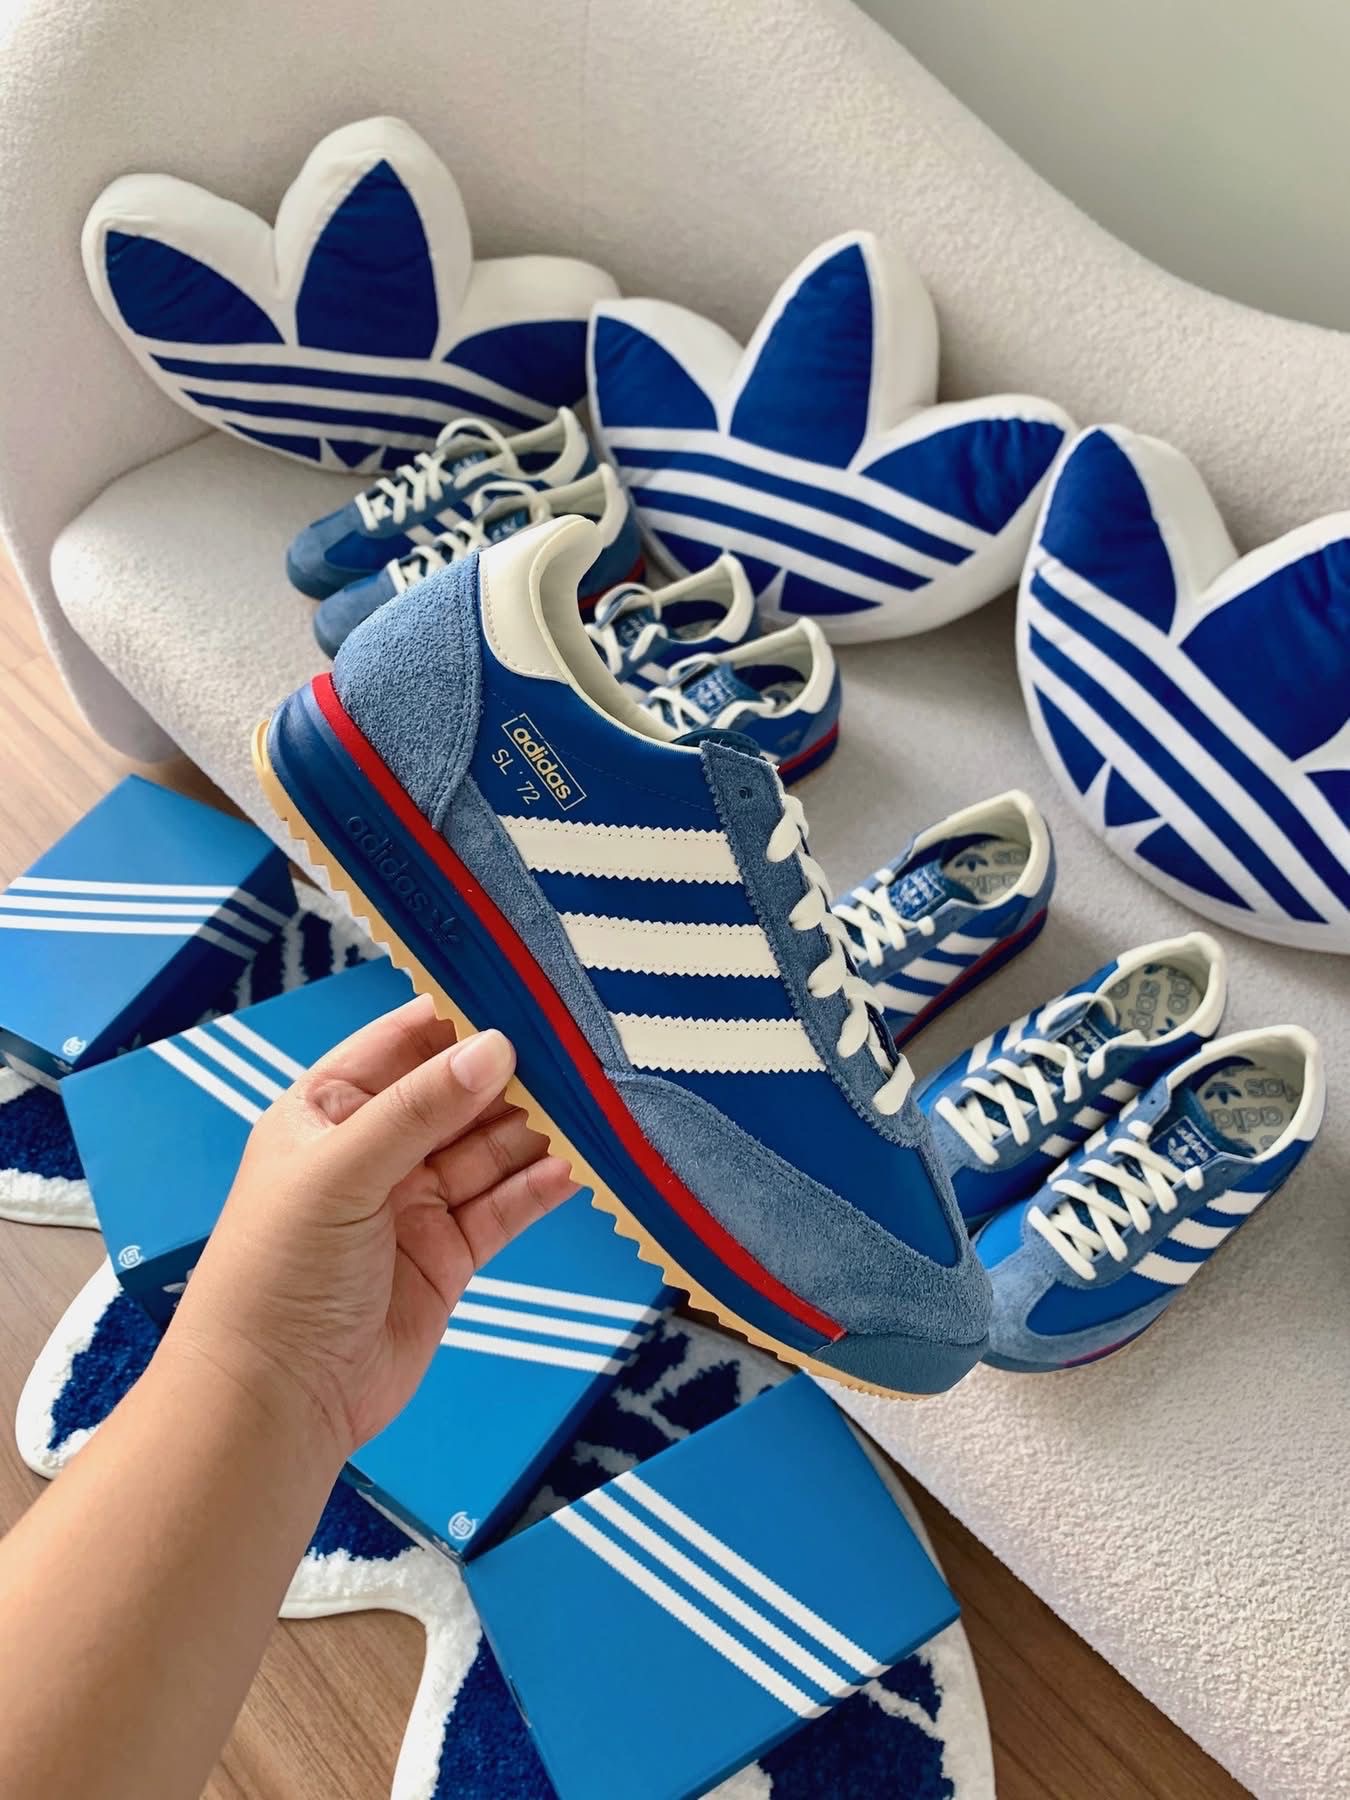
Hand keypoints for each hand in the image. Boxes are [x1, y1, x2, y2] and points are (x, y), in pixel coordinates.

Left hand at [167, 994, 575, 1464]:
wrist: (275, 1402)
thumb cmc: (278, 1274)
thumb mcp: (341, 1173)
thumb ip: (418, 1109)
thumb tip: (495, 1047)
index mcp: (327, 1112)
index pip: (400, 1045)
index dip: (455, 1021)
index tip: (519, 997)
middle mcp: (372, 1151)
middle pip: (453, 1097)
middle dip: (507, 1077)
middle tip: (574, 1054)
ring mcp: (412, 1205)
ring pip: (485, 1151)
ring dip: (531, 1131)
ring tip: (588, 1106)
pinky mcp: (447, 1257)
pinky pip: (500, 1209)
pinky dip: (535, 1189)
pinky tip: (570, 1169)